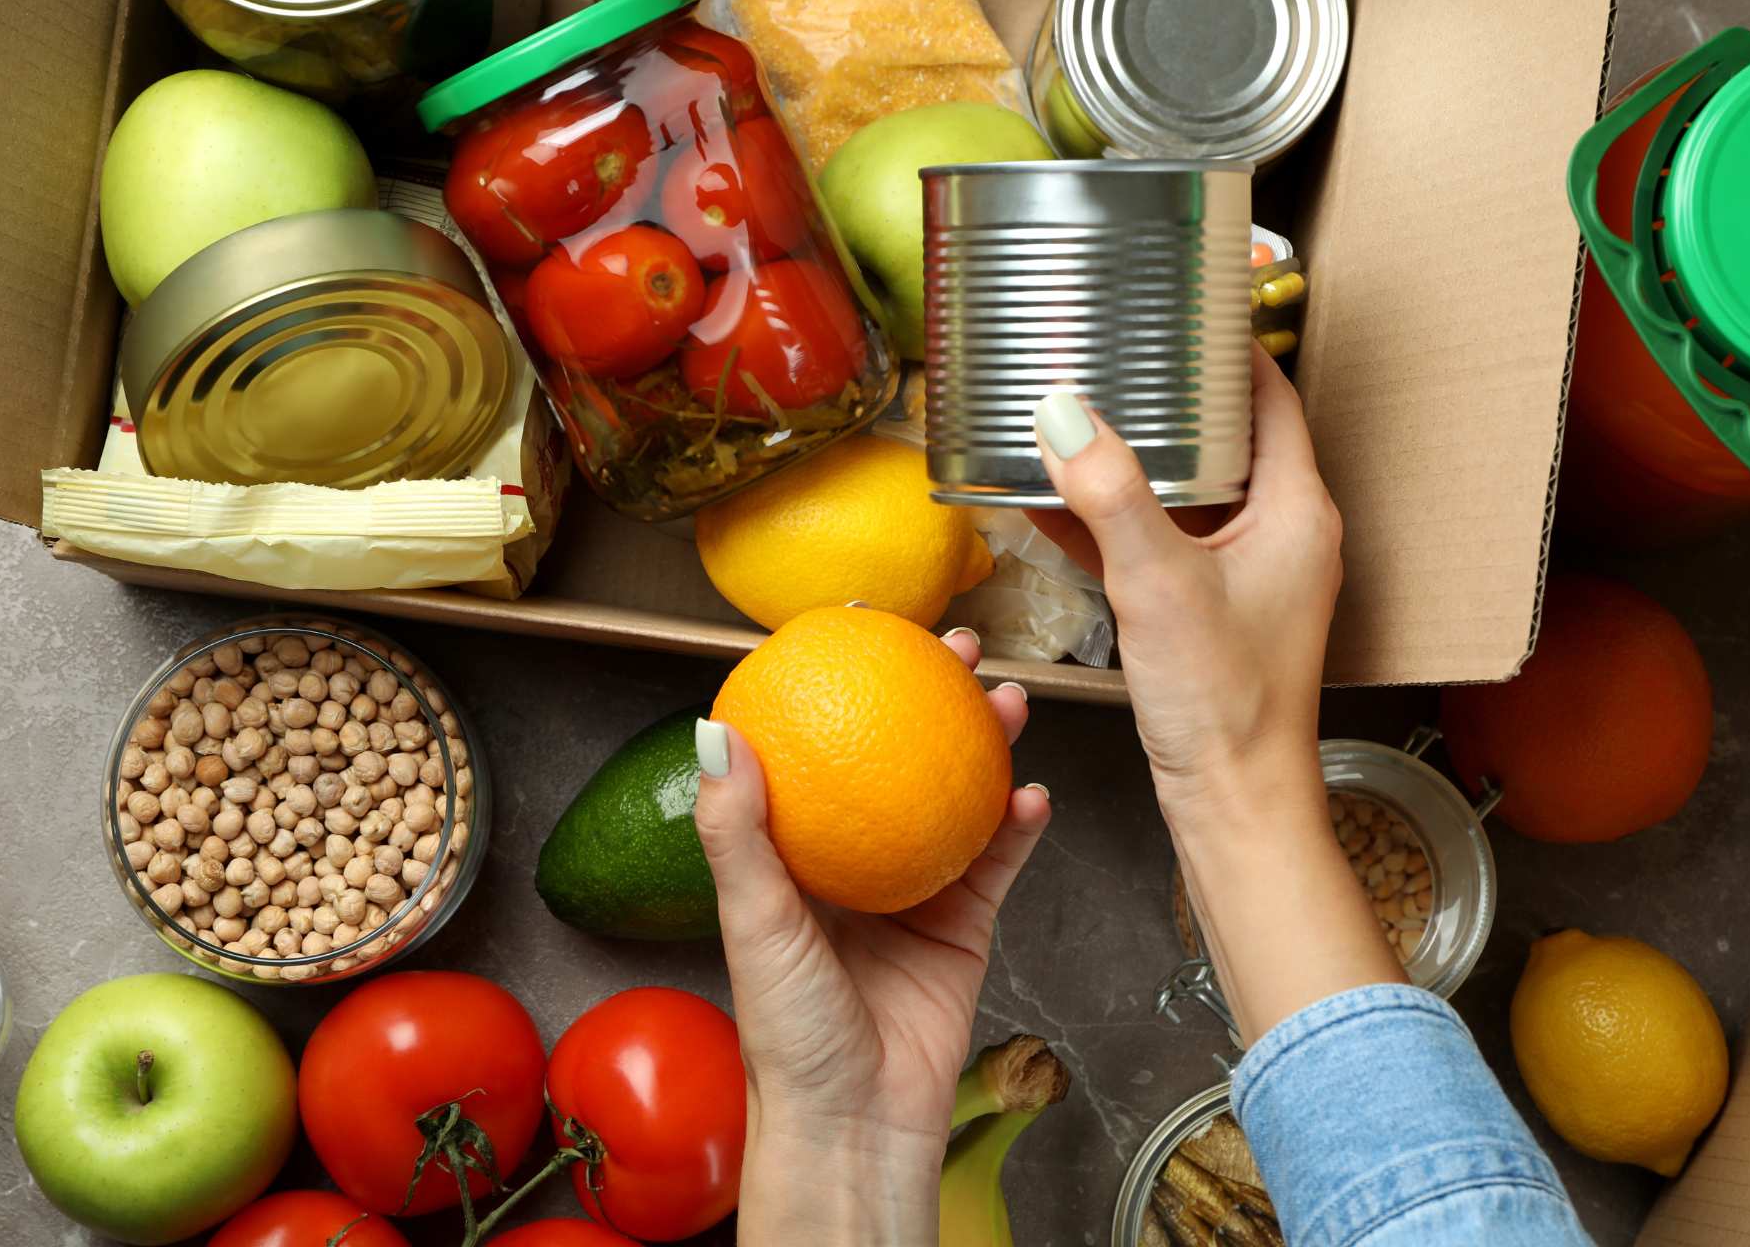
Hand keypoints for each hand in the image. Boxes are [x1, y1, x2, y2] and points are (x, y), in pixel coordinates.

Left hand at [693, 631, 1050, 1244]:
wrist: (853, 1122)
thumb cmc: (787, 1033)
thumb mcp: (753, 921)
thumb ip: (737, 830)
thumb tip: (716, 730)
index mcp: (799, 853)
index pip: (817, 747)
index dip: (838, 686)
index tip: (856, 626)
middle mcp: (858, 860)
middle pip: (900, 757)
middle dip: (932, 695)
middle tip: (956, 644)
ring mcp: (916, 890)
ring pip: (959, 795)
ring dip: (987, 744)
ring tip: (1008, 699)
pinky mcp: (966, 927)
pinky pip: (999, 861)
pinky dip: (1019, 825)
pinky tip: (1033, 793)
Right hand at [1028, 343, 1342, 822]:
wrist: (1233, 806)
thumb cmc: (1226, 704)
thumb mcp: (1159, 585)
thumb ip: (1109, 495)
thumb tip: (1062, 413)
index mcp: (1299, 512)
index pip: (1274, 397)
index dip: (1233, 346)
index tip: (1184, 305)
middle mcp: (1282, 534)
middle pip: (1228, 437)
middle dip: (1169, 395)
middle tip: (1110, 348)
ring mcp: (1245, 575)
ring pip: (1188, 491)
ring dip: (1134, 457)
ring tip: (1073, 409)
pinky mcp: (1208, 612)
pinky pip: (1159, 543)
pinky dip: (1113, 519)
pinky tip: (1050, 501)